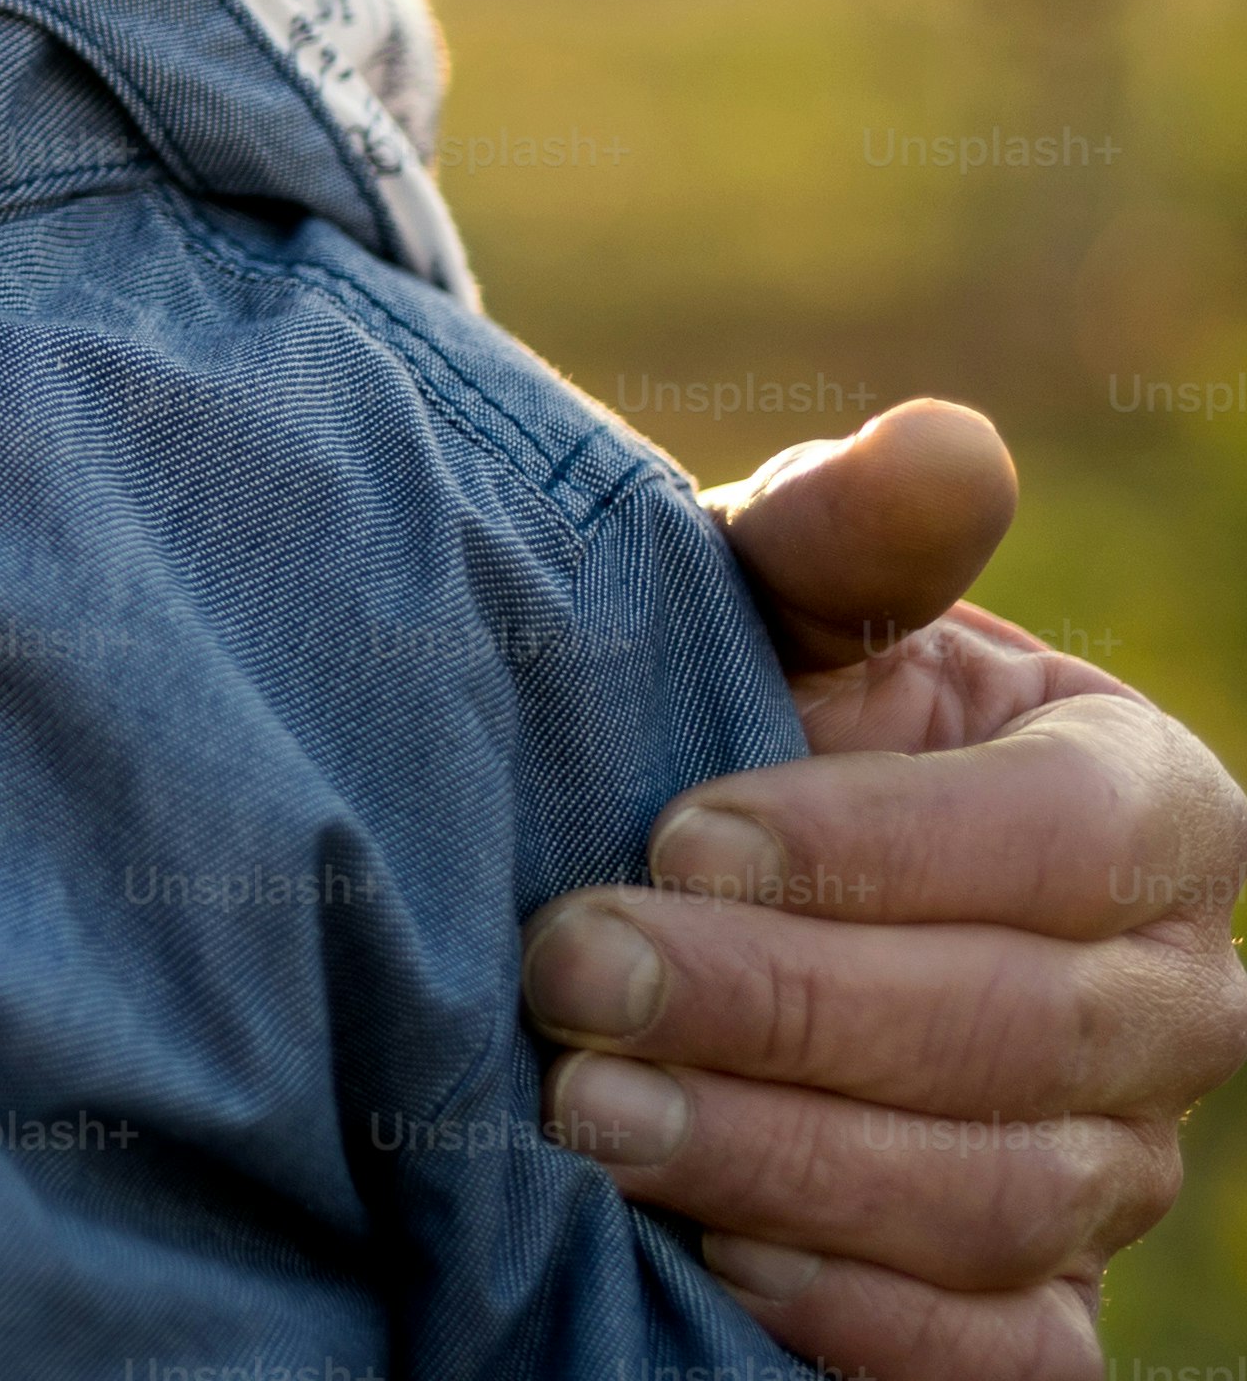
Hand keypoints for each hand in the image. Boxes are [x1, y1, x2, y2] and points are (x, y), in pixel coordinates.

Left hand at [523, 399, 1246, 1377]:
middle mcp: (1167, 1003)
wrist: (664, 872)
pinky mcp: (1031, 1304)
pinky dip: (858, 1316)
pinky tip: (700, 1253)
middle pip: (1022, 1032)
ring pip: (999, 1201)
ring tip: (578, 1107)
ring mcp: (1112, 1168)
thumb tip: (945, 448)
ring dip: (776, 1161)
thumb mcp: (767, 607)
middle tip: (568, 973)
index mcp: (1148, 806)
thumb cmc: (733, 716)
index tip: (672, 828)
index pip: (1072, 841)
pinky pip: (1001, 1361)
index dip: (874, 847)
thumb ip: (846, 539)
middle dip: (779, 1006)